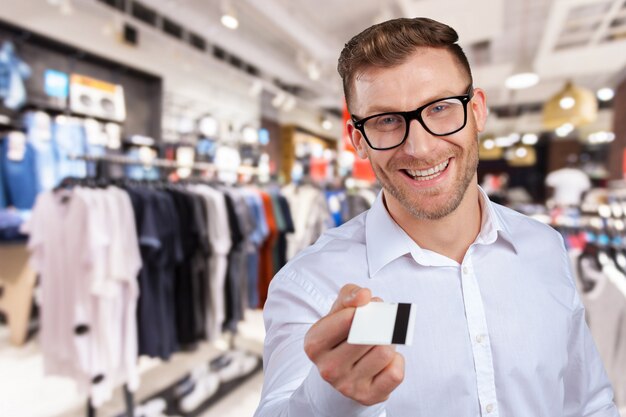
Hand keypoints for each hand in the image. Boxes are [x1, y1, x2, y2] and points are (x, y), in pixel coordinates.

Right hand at [304, 284, 404, 405]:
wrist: (339, 372)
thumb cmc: (340, 334)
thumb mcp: (338, 310)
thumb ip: (349, 295)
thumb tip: (365, 295)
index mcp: (315, 344)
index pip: (349, 319)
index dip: (364, 308)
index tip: (366, 307)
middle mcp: (328, 368)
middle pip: (370, 335)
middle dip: (380, 324)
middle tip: (380, 321)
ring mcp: (348, 386)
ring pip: (385, 352)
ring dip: (389, 341)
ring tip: (380, 341)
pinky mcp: (368, 397)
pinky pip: (395, 373)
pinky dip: (396, 361)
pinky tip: (384, 360)